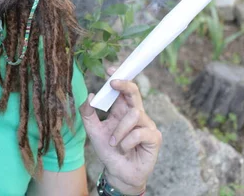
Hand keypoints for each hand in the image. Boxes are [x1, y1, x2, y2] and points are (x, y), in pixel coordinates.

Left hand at [79, 67, 161, 193]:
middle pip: (135, 92)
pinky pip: (140, 132)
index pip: (123, 90)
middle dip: (125, 85)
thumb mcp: (93, 131)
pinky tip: (124, 149)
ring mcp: (147, 125)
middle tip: (113, 82)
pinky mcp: (154, 137)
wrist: (118, 172)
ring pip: (134, 114)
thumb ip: (88, 114)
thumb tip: (90, 96)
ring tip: (114, 143)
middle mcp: (136, 114)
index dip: (119, 78)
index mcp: (122, 110)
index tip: (109, 70)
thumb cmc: (108, 151)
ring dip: (120, 130)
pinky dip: (127, 142)